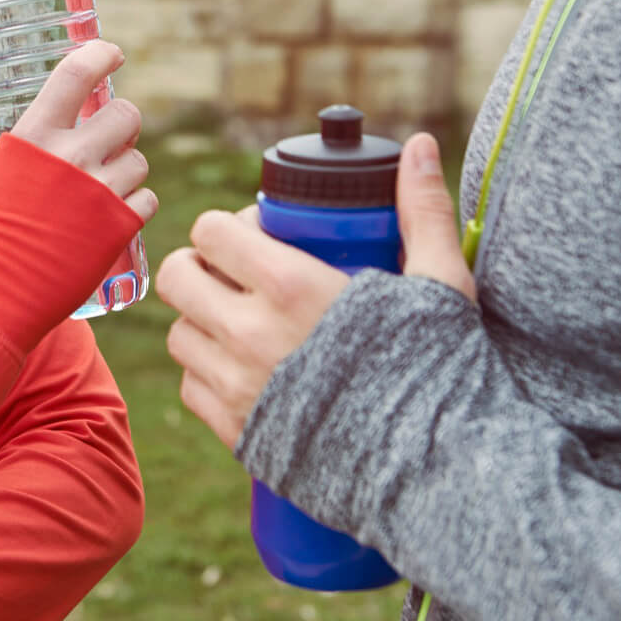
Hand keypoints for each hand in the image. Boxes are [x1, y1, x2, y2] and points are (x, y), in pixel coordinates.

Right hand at [0, 39, 156, 223]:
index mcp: (35, 135)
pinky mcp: (119, 227)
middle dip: (122, 123)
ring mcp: (100, 192)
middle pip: (127, 115)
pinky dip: (137, 203)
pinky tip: (117, 212)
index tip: (112, 53)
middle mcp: (72, 156)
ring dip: (128, 167)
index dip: (101, 54)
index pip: (78, 73)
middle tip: (109, 138)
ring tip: (106, 184)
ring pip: (139, 160)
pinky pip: (148, 199)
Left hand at [158, 132, 473, 446]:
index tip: (259, 235)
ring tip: (242, 321)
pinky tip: (243, 369)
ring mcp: (238, 388)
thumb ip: (423, 211)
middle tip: (238, 274)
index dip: (229, 226)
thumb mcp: (440, 284)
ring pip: (179, 334)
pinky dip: (207, 374)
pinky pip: (191, 389)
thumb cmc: (442, 374)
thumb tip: (420, 144)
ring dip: (202, 320)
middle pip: (179, 276)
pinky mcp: (236, 434)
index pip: (212, 230)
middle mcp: (250, 335)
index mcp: (291, 288)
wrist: (436, 475)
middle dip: (202, 266)